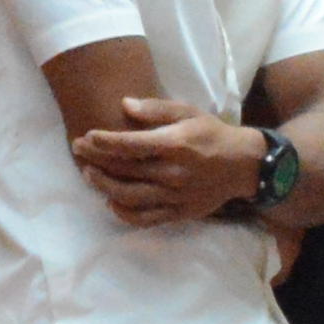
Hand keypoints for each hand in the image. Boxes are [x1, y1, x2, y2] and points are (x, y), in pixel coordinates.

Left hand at [68, 88, 259, 227]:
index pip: (132, 146)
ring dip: (103, 185)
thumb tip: (124, 104)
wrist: (245, 164)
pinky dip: (123, 212)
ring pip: (129, 196)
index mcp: (177, 145)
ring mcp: (175, 195)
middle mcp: (174, 172)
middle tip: (79, 149)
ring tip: (89, 173)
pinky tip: (110, 200)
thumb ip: (157, 110)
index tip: (88, 137)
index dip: (105, 142)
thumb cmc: (212, 134)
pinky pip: (144, 218)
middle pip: (125, 170)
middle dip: (96, 159)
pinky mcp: (178, 212)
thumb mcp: (190, 113)